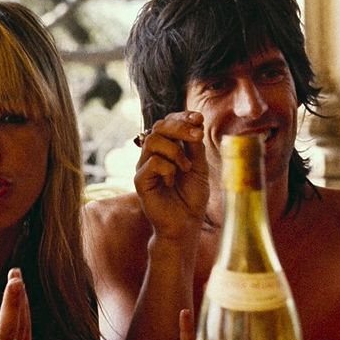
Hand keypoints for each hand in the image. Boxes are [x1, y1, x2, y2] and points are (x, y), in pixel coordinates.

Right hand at [134, 111, 208, 240]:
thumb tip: (196, 121)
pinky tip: (173, 181)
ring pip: (153, 141)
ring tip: (186, 167)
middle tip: (197, 137)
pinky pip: (151, 163)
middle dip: (180, 127)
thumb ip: (195, 146)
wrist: (186, 223)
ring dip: (175, 150)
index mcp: (167, 147)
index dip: (182, 116)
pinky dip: (168, 169)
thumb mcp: (199, 167)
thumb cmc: (192, 196)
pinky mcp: (140, 181)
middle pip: (159, 126)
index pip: (169, 122)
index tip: (199, 118)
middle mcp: (153, 154)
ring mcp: (144, 166)